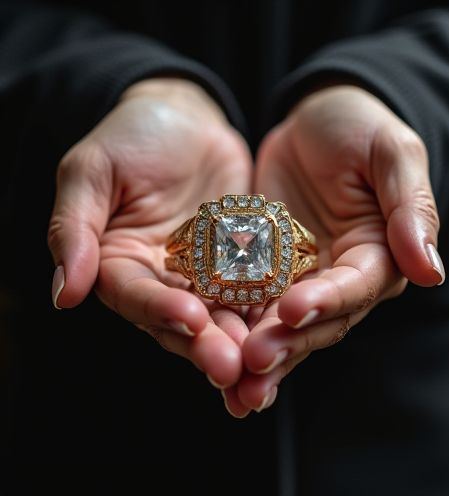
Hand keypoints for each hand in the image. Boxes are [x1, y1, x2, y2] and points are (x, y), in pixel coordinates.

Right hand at [48, 78, 252, 388]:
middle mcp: (161, 279)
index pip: (134, 296)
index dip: (160, 309)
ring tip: (263, 358)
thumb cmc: (132, 136)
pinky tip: (290, 324)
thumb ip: (74, 228)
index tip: (189, 318)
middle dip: (206, 343)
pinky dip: (269, 308)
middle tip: (231, 365)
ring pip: (221, 315)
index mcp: (118, 263)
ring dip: (241, 339)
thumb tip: (63, 294)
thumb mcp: (92, 170)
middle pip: (181, 320)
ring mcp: (203, 276)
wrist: (186, 120)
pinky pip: (255, 289)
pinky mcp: (239, 265)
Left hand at [224, 85, 444, 415]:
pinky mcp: (264, 272)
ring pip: (279, 325)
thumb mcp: (390, 153)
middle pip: (316, 320)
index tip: (294, 311)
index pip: (356, 287)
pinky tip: (207, 347)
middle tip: (252, 364)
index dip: (328, 302)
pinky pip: (247, 302)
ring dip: (257, 352)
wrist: (312, 123)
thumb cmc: (357, 128)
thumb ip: (410, 209)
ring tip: (229, 382)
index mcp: (376, 255)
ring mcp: (298, 279)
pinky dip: (231, 326)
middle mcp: (337, 278)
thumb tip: (432, 272)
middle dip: (286, 343)